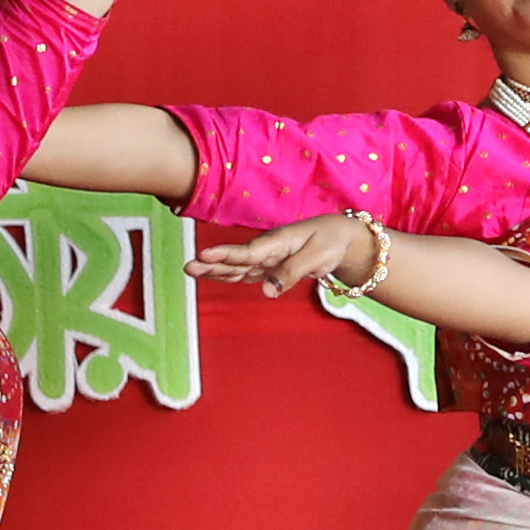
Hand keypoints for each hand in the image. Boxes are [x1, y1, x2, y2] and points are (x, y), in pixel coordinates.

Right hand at [197, 212, 385, 297]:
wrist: (342, 237)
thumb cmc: (330, 242)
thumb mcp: (316, 257)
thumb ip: (291, 273)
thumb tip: (267, 292)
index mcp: (277, 242)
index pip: (248, 252)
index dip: (226, 255)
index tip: (204, 255)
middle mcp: (268, 250)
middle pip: (236, 260)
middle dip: (212, 264)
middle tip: (188, 266)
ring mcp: (268, 258)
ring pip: (238, 267)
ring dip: (215, 270)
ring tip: (191, 270)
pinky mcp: (271, 267)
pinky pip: (248, 273)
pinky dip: (231, 275)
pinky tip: (214, 276)